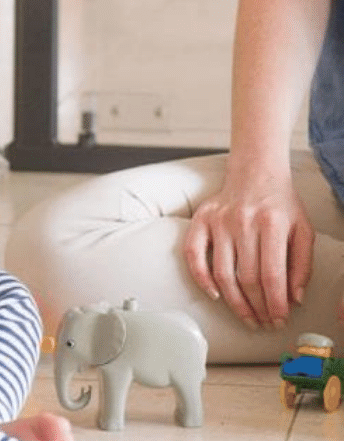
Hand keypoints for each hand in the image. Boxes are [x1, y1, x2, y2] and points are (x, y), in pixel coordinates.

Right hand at [183, 169, 313, 329]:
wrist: (255, 172)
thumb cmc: (280, 204)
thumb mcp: (303, 229)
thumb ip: (302, 264)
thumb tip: (295, 298)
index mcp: (272, 223)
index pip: (272, 275)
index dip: (276, 303)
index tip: (280, 319)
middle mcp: (243, 222)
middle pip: (247, 278)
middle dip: (258, 308)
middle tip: (264, 323)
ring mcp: (218, 221)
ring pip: (223, 273)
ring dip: (235, 302)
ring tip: (247, 317)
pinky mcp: (200, 220)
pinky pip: (193, 254)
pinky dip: (201, 278)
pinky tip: (214, 295)